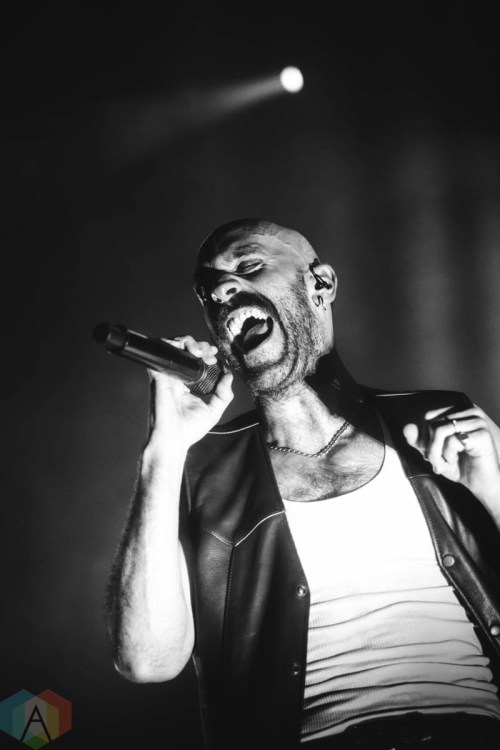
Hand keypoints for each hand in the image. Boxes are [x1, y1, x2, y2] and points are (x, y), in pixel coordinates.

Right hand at [147, 335, 232, 449]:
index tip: (215, 356)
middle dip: (200, 345)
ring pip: (174, 346)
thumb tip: (229, 375)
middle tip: (209, 355)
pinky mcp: (160, 376)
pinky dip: (173, 346)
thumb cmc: (190, 429)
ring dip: (189, 342)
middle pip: (186, 349)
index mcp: (187, 383)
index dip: (205, 352)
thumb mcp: (214, 410)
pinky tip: (189, 353)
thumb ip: (224, 394)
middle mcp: (177, 377)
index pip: (195, 360)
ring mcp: (167, 375)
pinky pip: (162, 354)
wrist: (174, 439)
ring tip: (200, 352)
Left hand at [403, 405, 499, 519]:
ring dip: (438, 452)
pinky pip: (452, 440)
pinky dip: (449, 455)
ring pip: (440, 430)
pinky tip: (459, 459)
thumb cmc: (459, 465)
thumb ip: (418, 440)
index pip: (427, 416)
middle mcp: (468, 410)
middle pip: (432, 423)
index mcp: (457, 409)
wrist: (481, 484)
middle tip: (438, 462)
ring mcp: (477, 420)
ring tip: (447, 461)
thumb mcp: (433, 452)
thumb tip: (406, 427)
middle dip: (430, 447)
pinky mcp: (482, 433)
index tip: (430, 454)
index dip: (424, 438)